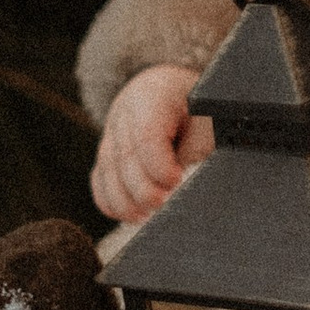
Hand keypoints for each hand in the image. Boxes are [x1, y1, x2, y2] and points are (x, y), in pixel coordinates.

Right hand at [91, 65, 211, 226]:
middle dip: (144, 188)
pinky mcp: (107, 154)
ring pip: (107, 172)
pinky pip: (100, 182)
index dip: (159, 164)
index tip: (176, 180)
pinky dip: (112, 203)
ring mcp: (111, 133)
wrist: (179, 92)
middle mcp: (124, 113)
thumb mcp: (208, 116)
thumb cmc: (200, 106)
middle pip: (124, 157)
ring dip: (127, 201)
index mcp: (152, 93)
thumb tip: (187, 181)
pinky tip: (132, 216)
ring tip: (149, 216)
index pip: (145, 135)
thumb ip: (198, 146)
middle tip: (165, 204)